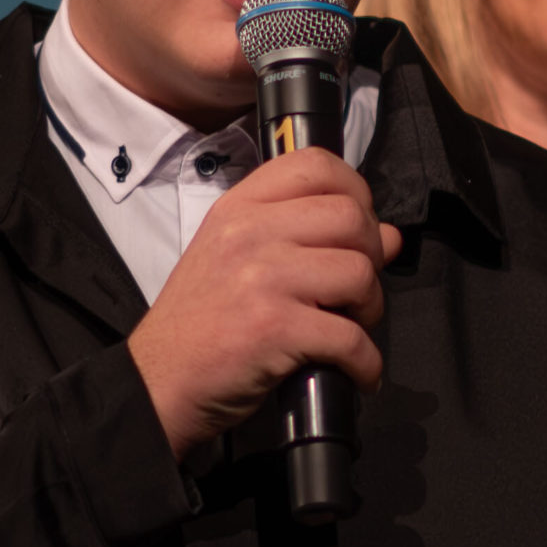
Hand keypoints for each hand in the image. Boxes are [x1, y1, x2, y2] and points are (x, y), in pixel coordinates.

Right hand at [127, 146, 401, 460]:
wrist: (159, 382)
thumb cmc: (199, 324)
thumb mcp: (239, 261)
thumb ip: (307, 238)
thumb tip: (388, 235)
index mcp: (238, 208)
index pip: (315, 164)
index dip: (354, 192)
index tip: (356, 228)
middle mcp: (249, 232)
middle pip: (350, 217)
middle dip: (370, 256)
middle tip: (356, 289)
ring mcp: (262, 278)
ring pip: (359, 272)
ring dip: (370, 308)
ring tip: (351, 327)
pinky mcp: (275, 328)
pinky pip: (350, 338)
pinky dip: (366, 362)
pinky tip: (358, 372)